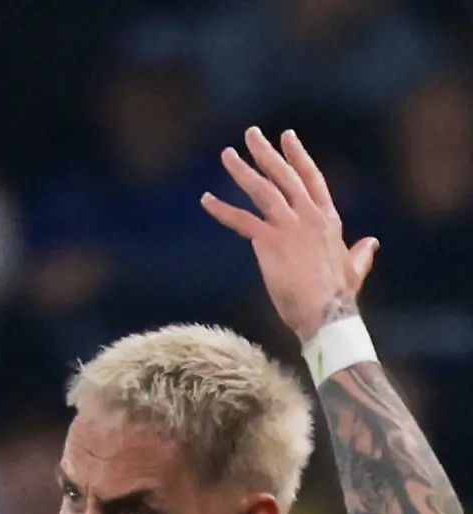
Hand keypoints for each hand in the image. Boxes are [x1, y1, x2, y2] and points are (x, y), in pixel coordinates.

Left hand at [201, 127, 378, 342]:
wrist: (327, 312)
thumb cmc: (339, 297)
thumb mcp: (355, 268)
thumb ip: (362, 252)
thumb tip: (372, 243)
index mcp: (328, 219)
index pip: (312, 179)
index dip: (298, 156)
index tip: (287, 136)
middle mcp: (308, 216)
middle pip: (284, 176)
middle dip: (266, 153)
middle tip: (250, 134)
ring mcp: (288, 226)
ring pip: (263, 190)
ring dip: (243, 170)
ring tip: (227, 155)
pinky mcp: (269, 242)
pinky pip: (241, 221)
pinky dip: (222, 209)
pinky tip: (206, 199)